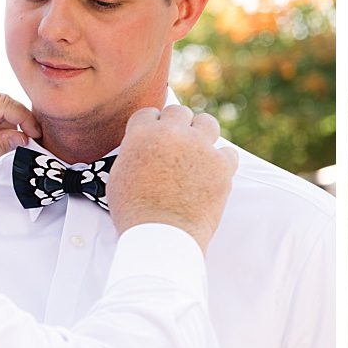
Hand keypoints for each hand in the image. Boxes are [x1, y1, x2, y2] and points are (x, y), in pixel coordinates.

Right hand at [106, 105, 237, 249]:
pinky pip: (228, 152)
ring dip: (202, 133)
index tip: (155, 136)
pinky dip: (222, 161)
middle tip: (177, 143)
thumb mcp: (118, 177)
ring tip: (198, 149)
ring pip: (207, 122)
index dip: (152, 126)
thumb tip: (138, 148)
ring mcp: (200, 147)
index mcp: (143, 134)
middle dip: (177, 126)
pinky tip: (213, 172)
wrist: (162, 235)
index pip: (149, 113)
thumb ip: (131, 154)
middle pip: (179, 112)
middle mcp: (173, 133)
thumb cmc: (135, 213)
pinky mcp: (221, 165)